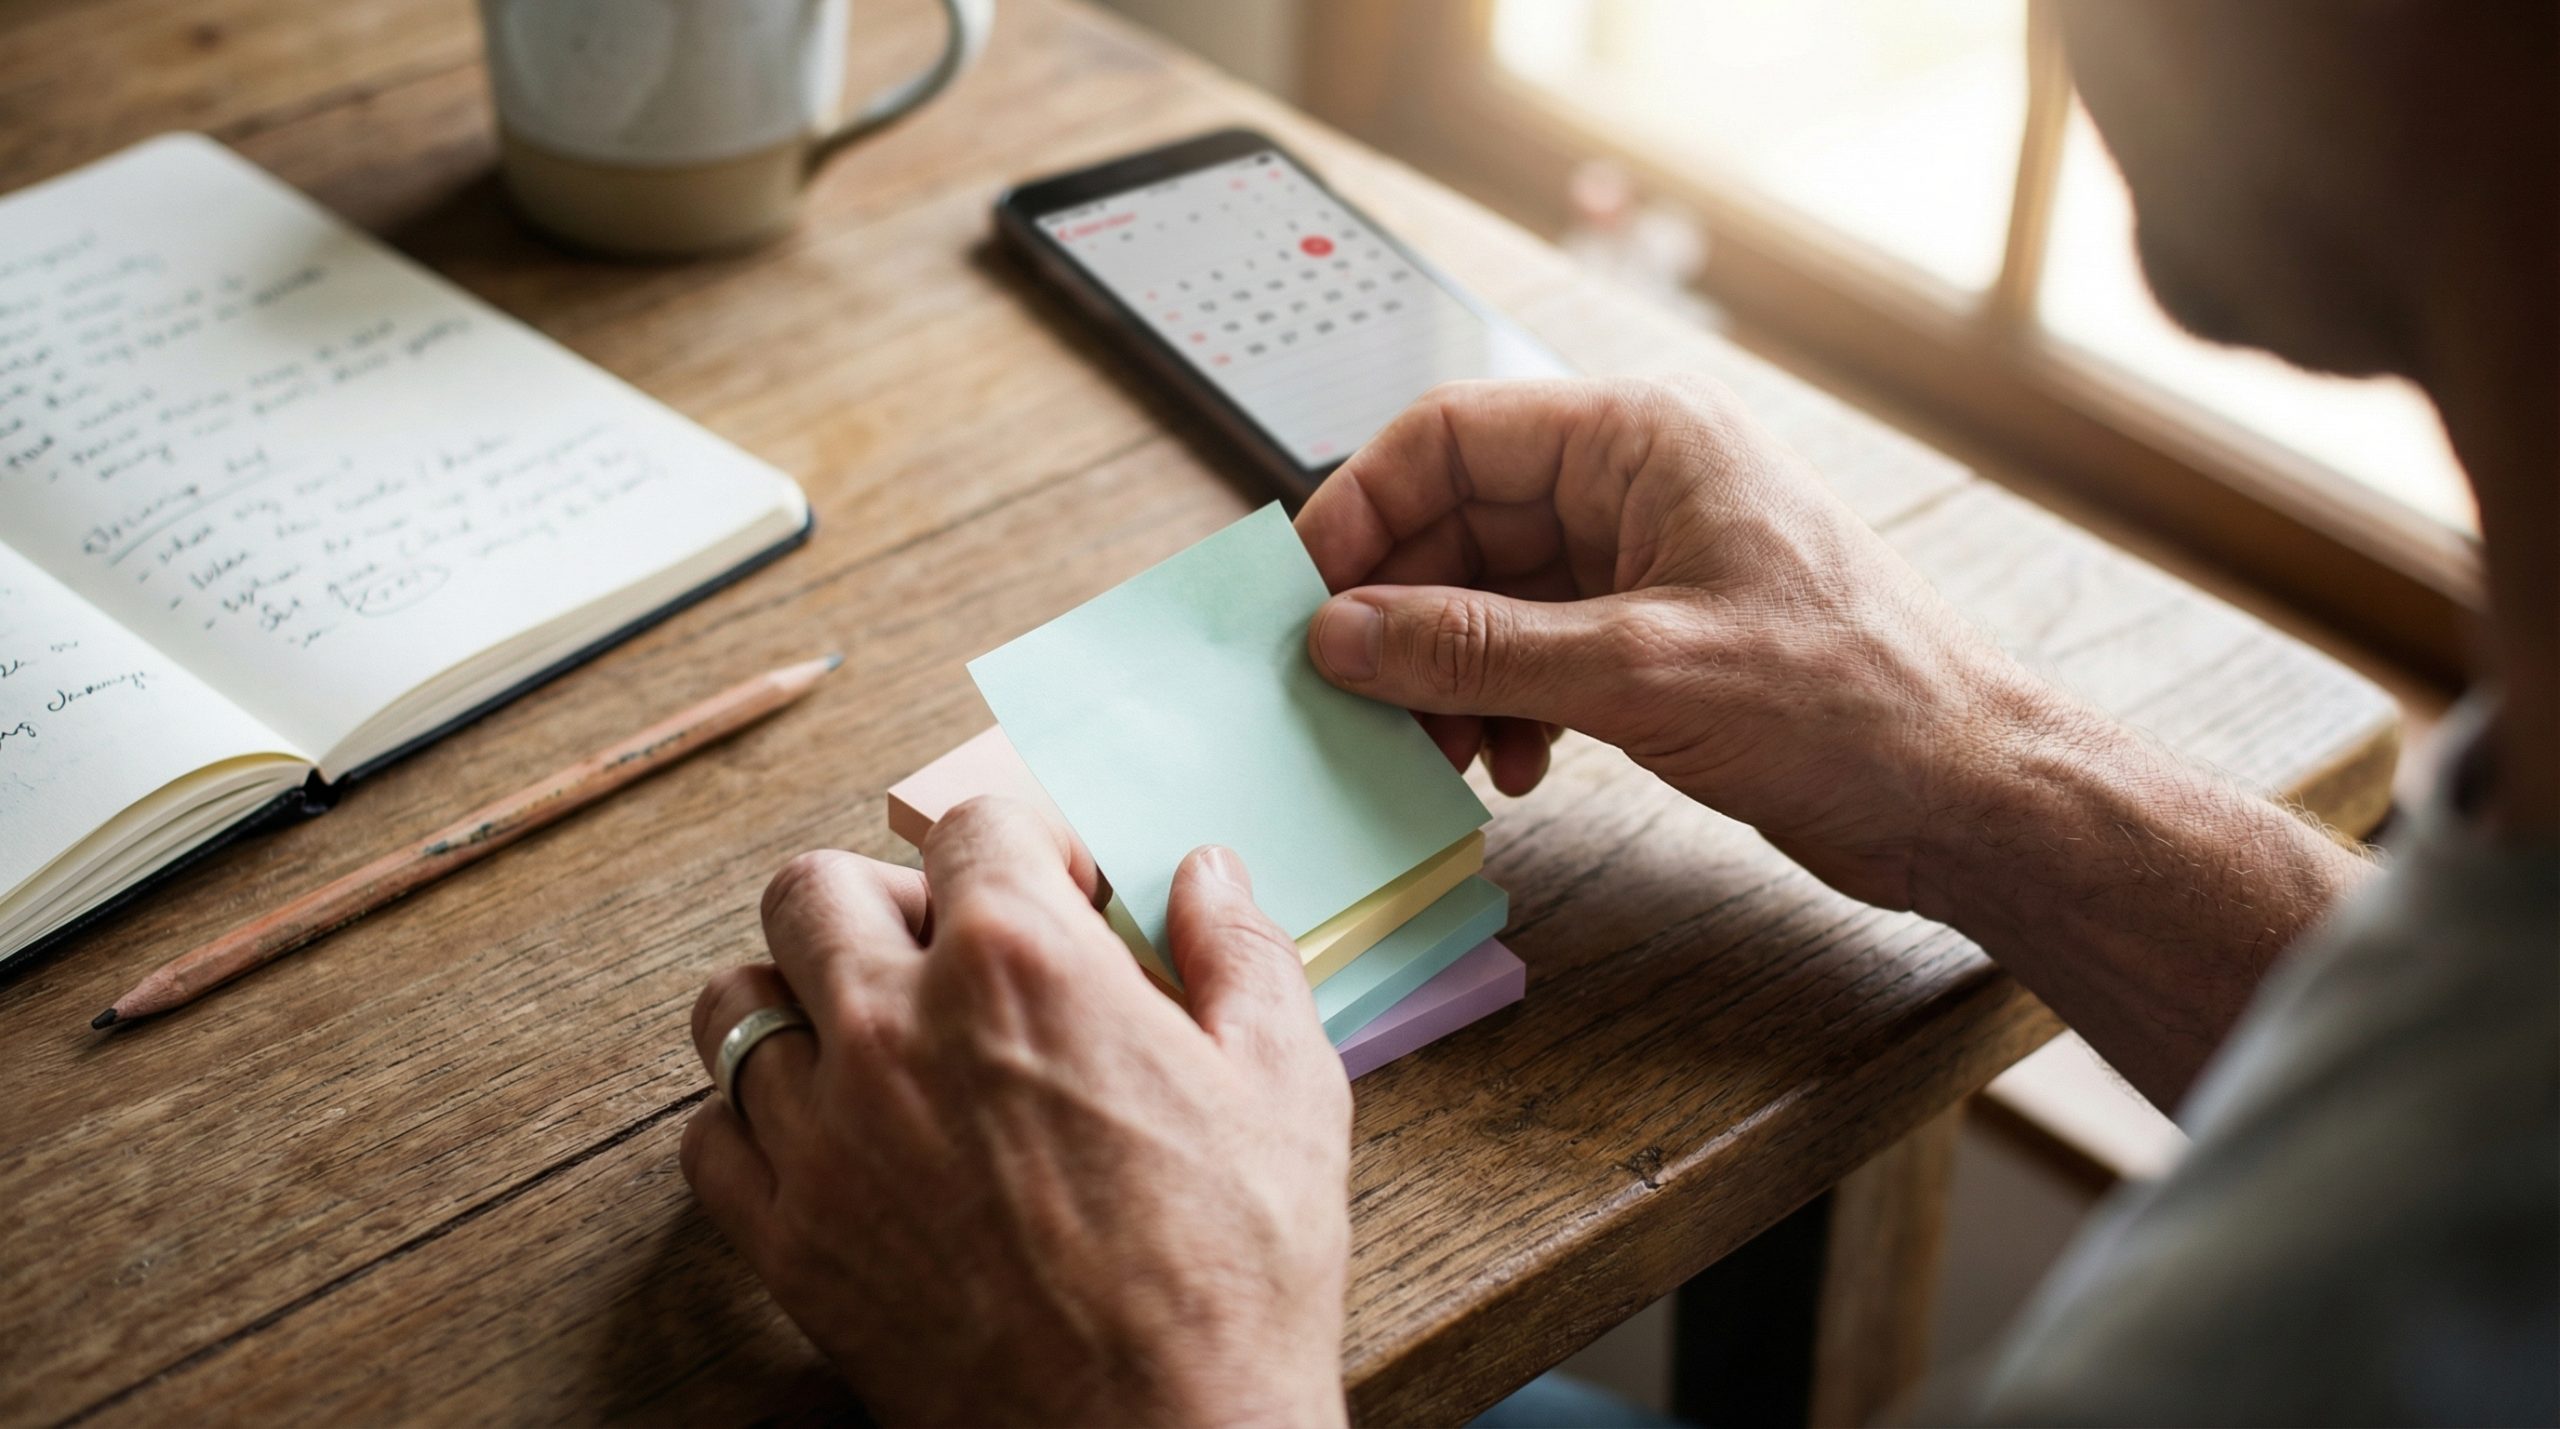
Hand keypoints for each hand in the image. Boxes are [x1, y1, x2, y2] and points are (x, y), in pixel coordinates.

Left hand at [681, 799, 1351, 1426]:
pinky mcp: (787, 1242)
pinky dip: (753, 1125)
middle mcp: (895, 1027)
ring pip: (735, 1005)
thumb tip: (1206, 871)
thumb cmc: (1234, 1273)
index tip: (1055, 893)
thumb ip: (1238, 954)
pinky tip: (830, 1142)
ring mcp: (824, 1137)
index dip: (1022, 848)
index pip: (969, 826)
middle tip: (950, 955)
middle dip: (885, 900)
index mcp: (1021, 964)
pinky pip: (707, 1139)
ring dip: (797, 999)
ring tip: (869, 1036)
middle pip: (814, 889)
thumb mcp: (1286, 1089)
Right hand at [1294, 375, 2050, 911]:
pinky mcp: (1653, 639)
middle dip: (1403, 617)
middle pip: (1458, 523)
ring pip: (1488, 599)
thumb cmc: (1852, 700)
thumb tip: (1343, 634)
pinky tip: (1516, 769)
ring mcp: (1643, 564)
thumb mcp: (1639, 672)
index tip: (1305, 598)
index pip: (1450, 436)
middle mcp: (1634, 486)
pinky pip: (1532, 654)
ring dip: (1450, 677)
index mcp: (1640, 439)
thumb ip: (1477, 649)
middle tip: (1359, 700)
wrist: (1967, 792)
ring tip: (1449, 753)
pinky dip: (1504, 708)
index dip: (1362, 511)